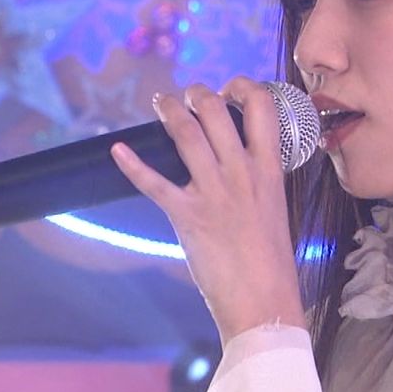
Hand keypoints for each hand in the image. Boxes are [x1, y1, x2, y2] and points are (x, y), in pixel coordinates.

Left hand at [109, 76, 307, 345]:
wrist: (264, 303)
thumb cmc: (272, 263)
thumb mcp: (275, 208)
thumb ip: (259, 180)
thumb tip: (242, 161)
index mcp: (269, 170)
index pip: (263, 108)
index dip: (244, 88)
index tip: (231, 90)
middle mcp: (242, 173)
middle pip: (216, 110)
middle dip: (197, 94)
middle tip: (188, 96)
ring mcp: (213, 193)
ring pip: (186, 133)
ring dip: (168, 109)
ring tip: (161, 102)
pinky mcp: (187, 216)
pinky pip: (154, 183)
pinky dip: (132, 164)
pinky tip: (117, 150)